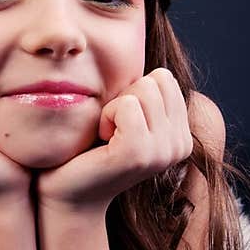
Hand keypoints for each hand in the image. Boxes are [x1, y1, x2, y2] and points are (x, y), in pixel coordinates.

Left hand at [35, 68, 192, 211]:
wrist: (67, 192)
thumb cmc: (89, 150)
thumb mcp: (126, 117)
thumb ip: (146, 93)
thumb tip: (154, 57)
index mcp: (182, 135)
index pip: (165, 78)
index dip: (134, 93)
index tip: (120, 125)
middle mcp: (180, 145)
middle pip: (157, 80)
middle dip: (126, 97)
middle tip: (111, 130)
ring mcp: (162, 152)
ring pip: (143, 89)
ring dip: (114, 107)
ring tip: (106, 137)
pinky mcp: (139, 154)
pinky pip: (127, 105)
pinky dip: (107, 116)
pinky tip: (101, 142)